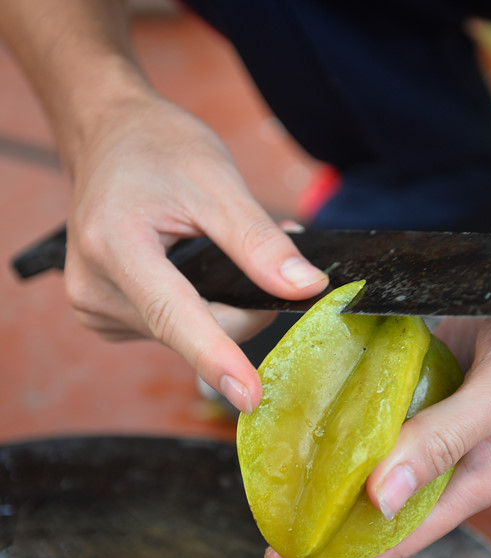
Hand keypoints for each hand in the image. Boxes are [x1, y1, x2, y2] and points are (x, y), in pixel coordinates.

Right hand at [63, 93, 328, 411]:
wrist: (108, 134)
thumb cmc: (158, 148)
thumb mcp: (218, 182)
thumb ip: (260, 242)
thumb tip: (305, 288)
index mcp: (114, 248)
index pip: (176, 318)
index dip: (218, 359)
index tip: (250, 398)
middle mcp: (94, 289)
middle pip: (196, 328)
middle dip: (245, 303)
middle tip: (273, 257)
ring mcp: (95, 307)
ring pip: (188, 333)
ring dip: (225, 302)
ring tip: (226, 248)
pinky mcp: (107, 315)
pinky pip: (173, 327)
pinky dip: (201, 305)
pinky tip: (200, 268)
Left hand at [263, 230, 490, 557]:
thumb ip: (446, 442)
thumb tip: (377, 499)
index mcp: (478, 475)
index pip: (401, 535)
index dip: (342, 556)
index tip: (280, 557)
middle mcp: (453, 452)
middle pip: (380, 498)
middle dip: (326, 508)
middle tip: (265, 501)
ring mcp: (440, 412)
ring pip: (377, 447)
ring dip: (332, 454)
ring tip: (276, 454)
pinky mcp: (433, 374)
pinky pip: (383, 397)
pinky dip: (350, 401)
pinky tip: (314, 393)